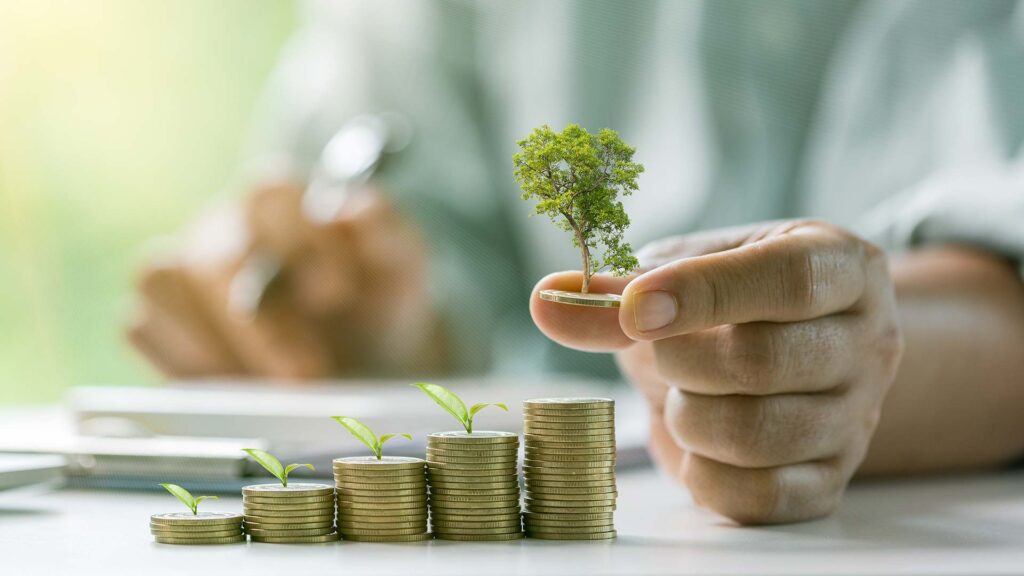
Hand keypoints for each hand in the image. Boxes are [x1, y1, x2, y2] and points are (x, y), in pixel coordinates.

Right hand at [127, 182, 443, 378]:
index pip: (269, 193)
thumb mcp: (402, 271)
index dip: (299, 241)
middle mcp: (223, 229)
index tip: (338, 296)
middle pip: (216, 254)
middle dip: (264, 324)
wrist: (366, 364)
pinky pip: (141, 326)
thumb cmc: (377, 305)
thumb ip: (388, 235)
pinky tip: (234, 389)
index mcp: (281, 202)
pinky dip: (184, 360)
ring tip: (269, 389)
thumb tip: (355, 208)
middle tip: (309, 375)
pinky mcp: (159, 320)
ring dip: (215, 341)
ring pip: (161, 279)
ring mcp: (183, 272)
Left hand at [530, 220, 904, 523]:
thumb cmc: (729, 301)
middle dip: (680, 360)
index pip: (787, 279)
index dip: (702, 293)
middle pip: (766, 361)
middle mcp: (868, 342)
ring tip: (680, 394)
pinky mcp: (831, 480)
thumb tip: (548, 300)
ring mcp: (857, 418)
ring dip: (688, 416)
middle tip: (658, 352)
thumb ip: (620, 290)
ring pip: (760, 434)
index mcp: (841, 266)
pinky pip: (762, 498)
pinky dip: (704, 475)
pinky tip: (694, 441)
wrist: (782, 351)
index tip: (633, 308)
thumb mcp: (687, 275)